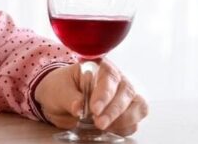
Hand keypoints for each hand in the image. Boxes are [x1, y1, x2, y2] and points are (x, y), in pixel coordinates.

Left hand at [34, 59, 148, 135]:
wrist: (58, 100)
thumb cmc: (60, 88)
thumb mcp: (59, 89)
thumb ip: (69, 97)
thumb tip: (79, 107)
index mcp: (99, 67)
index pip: (109, 76)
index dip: (105, 94)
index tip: (94, 109)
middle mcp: (116, 79)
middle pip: (127, 91)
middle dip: (114, 110)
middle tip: (99, 123)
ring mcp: (124, 96)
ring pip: (138, 106)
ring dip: (123, 120)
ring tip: (102, 126)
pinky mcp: (126, 113)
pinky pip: (134, 122)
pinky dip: (123, 128)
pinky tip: (108, 129)